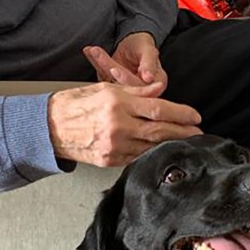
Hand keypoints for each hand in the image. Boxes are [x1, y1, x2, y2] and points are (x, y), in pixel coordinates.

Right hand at [48, 81, 202, 166]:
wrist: (50, 127)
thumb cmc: (75, 104)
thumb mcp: (106, 88)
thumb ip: (136, 91)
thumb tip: (159, 89)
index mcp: (118, 104)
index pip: (159, 109)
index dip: (181, 113)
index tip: (196, 116)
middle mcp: (118, 126)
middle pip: (160, 131)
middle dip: (183, 132)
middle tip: (199, 134)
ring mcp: (114, 146)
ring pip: (151, 147)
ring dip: (170, 145)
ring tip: (185, 142)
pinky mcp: (110, 160)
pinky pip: (137, 157)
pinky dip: (151, 153)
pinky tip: (162, 151)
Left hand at [83, 33, 167, 89]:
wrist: (133, 42)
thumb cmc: (143, 44)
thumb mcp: (148, 50)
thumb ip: (149, 63)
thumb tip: (149, 78)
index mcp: (157, 83)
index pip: (139, 86)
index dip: (125, 78)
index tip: (114, 69)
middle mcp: (143, 89)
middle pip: (123, 84)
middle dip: (109, 68)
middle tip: (98, 54)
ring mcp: (126, 88)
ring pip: (111, 80)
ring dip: (101, 64)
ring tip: (93, 51)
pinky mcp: (113, 84)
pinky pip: (103, 75)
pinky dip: (96, 63)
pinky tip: (91, 53)